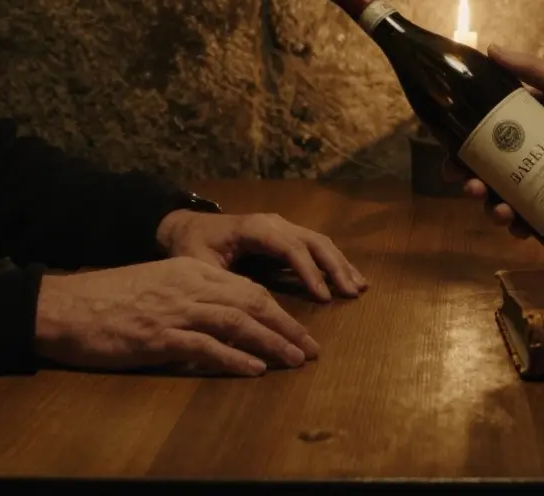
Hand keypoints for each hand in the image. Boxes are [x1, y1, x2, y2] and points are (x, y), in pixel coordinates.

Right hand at [35, 258, 317, 375]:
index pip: (246, 287)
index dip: (277, 309)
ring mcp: (174, 311)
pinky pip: (205, 347)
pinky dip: (234, 358)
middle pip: (252, 302)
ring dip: (272, 342)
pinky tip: (255, 370)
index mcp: (189, 270)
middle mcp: (188, 286)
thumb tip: (220, 318)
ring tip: (296, 360)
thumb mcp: (154, 285)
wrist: (61, 307)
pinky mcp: (157, 337)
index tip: (298, 329)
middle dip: (287, 325)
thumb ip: (188, 294)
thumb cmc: (104, 300)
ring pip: (237, 322)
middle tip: (311, 348)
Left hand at [156, 211, 366, 301]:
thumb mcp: (198, 267)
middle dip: (335, 267)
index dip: (309, 272)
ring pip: (319, 241)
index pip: (291, 248)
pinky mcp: (285, 235)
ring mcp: (282, 226)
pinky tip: (348, 278)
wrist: (184, 226)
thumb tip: (244, 319)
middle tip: (352, 293)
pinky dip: (333, 261)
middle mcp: (274, 223)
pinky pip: (315, 246)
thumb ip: (222, 287)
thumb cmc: (191, 246)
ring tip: (359, 287)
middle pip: (314, 241)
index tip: (324, 297)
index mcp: (255, 228)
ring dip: (340, 264)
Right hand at [444, 44, 543, 238]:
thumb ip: (530, 68)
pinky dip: (520, 227)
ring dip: (492, 211)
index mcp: (516, 129)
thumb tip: (489, 49)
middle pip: (483, 176)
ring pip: (502, 201)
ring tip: (501, 213)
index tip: (449, 160)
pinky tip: (520, 229)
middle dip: (470, 186)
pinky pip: (530, 220)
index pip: (476, 142)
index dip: (457, 153)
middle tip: (473, 189)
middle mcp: (520, 158)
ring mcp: (536, 183)